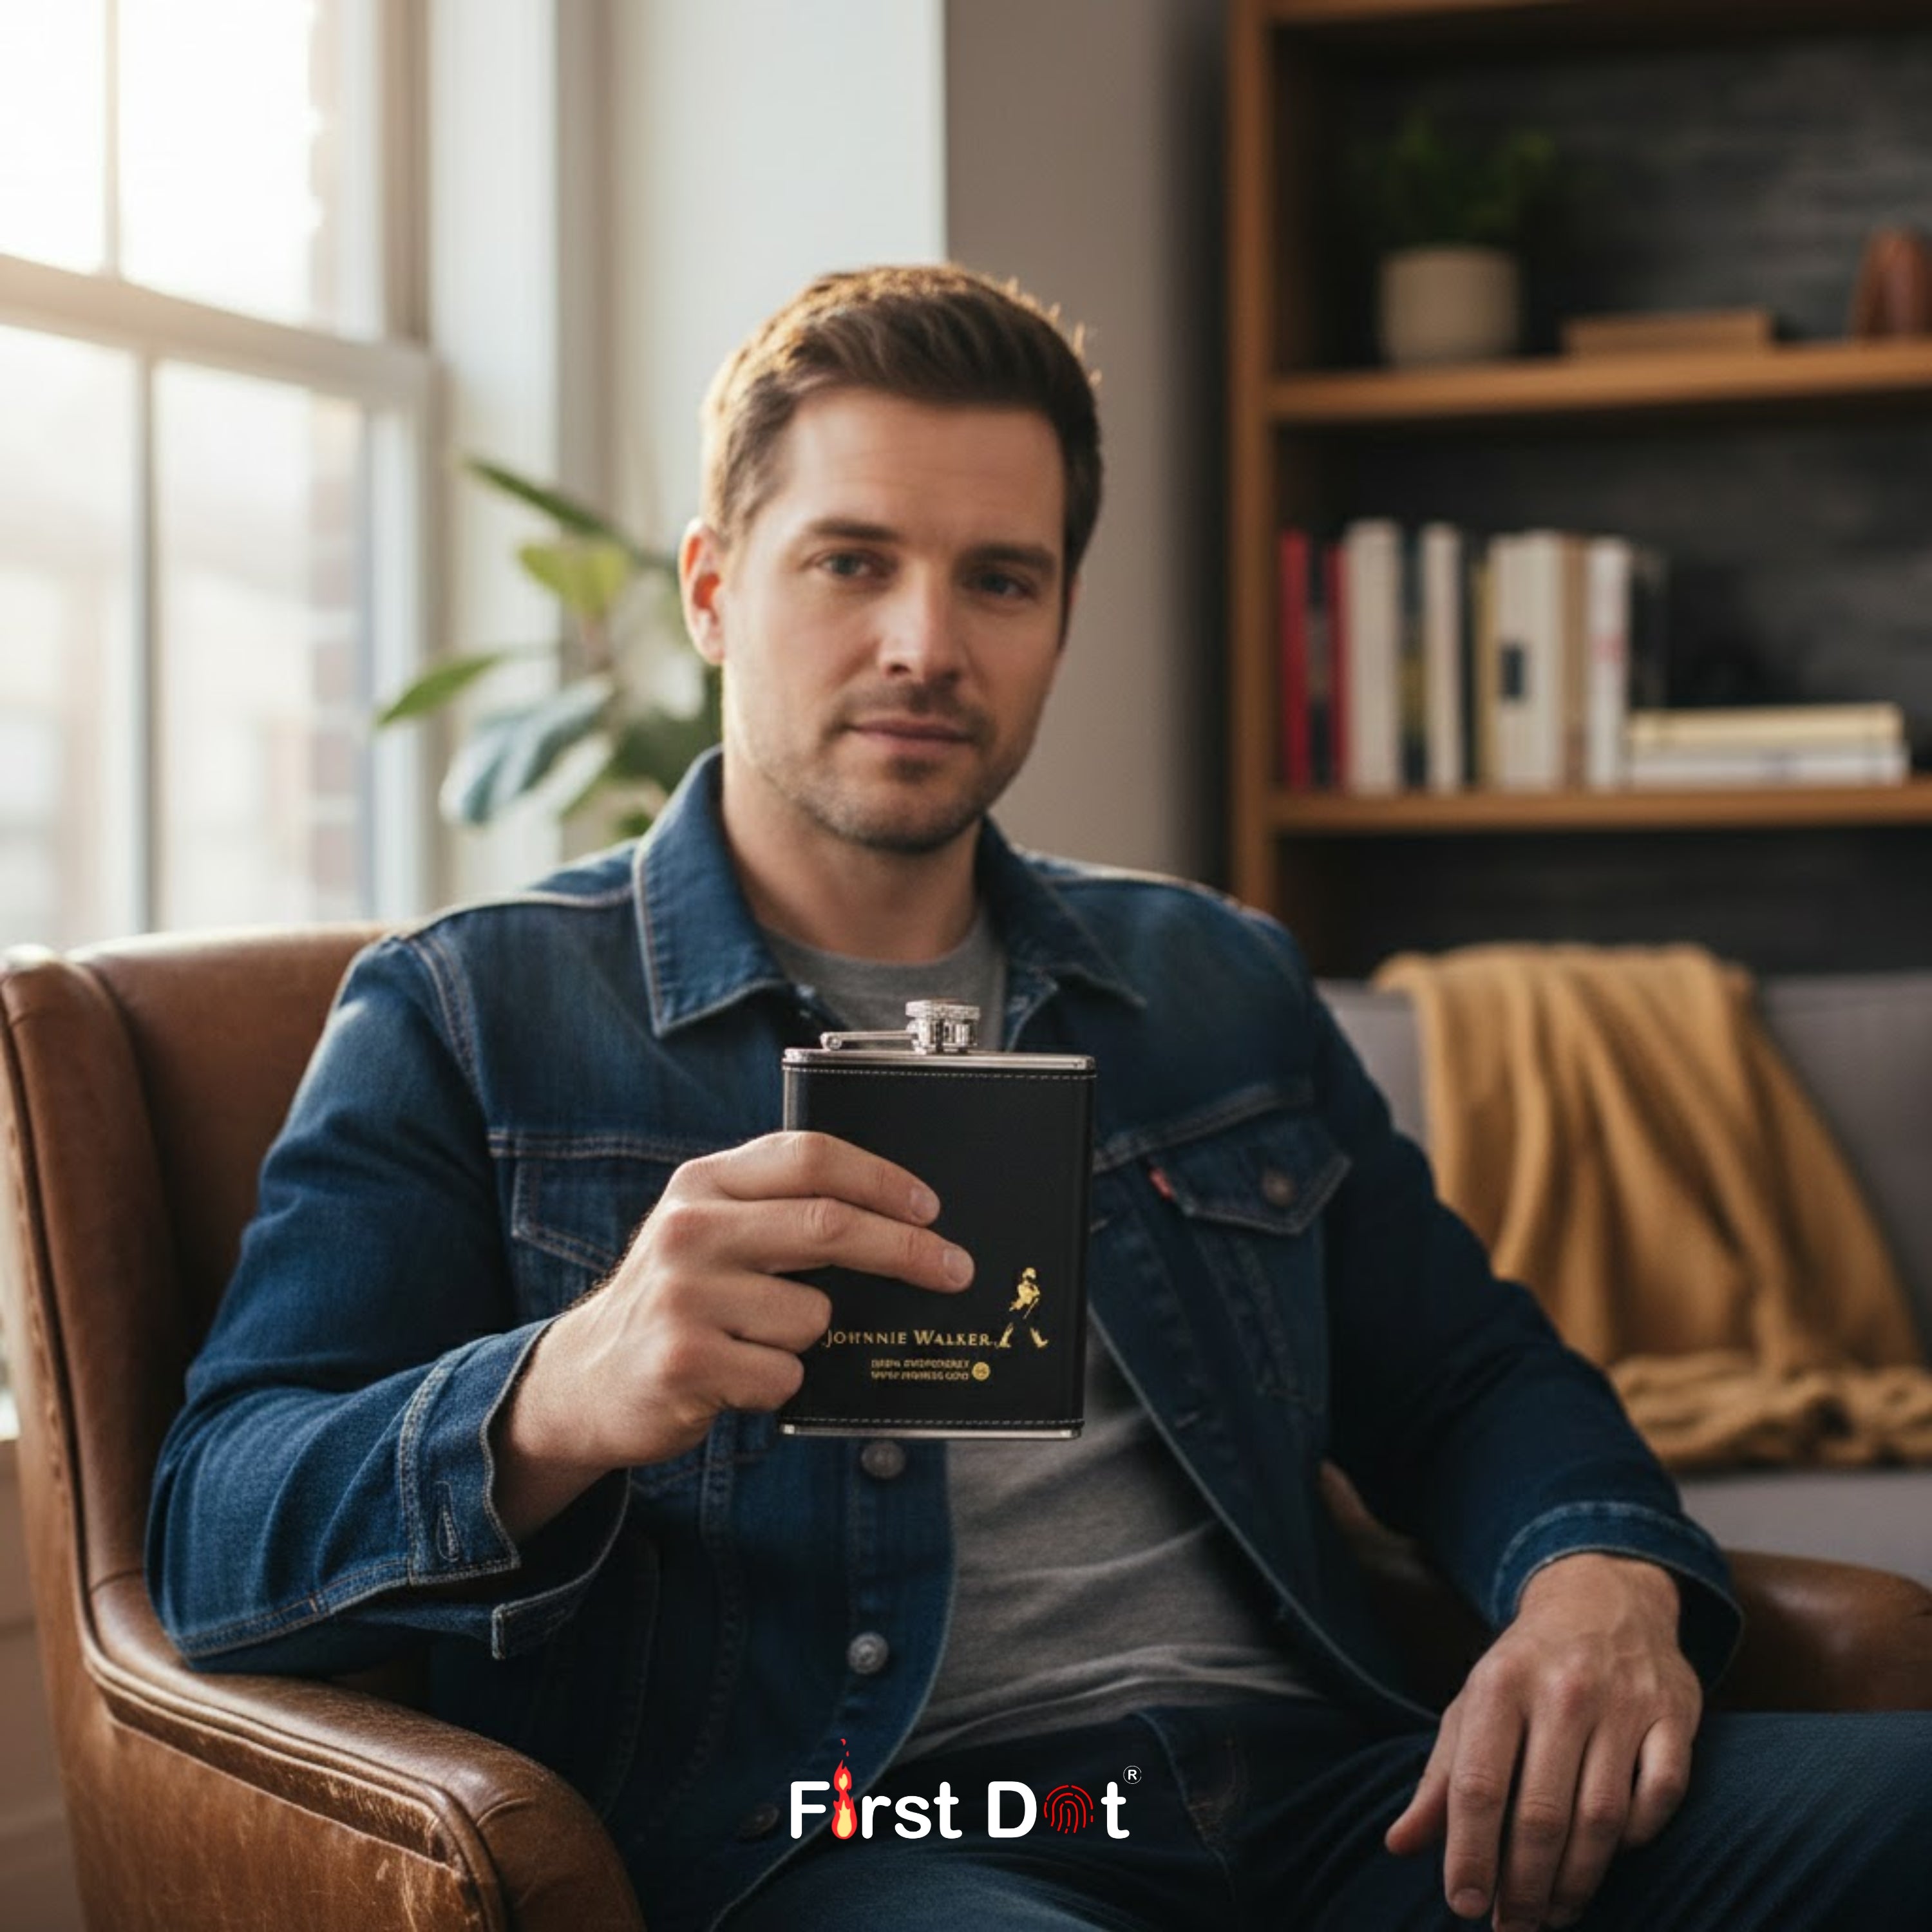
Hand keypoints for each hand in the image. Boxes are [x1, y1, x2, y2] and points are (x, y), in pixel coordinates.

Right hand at [492, 1131, 971, 1534]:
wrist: (585, 1380)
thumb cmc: (676, 1301)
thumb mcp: (708, 1231)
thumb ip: (777, 1210)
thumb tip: (897, 1221)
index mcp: (702, 1184)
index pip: (808, 1157)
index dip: (880, 1179)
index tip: (929, 1207)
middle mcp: (689, 1229)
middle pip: (828, 1224)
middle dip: (906, 1250)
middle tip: (954, 1269)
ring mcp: (683, 1295)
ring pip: (812, 1315)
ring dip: (811, 1340)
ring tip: (758, 1342)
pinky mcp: (683, 1361)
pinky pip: (783, 1375)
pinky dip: (779, 1385)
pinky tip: (737, 1378)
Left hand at [1384, 1552, 1700, 1930]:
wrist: (1604, 1597)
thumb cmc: (1526, 1666)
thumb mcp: (1472, 1704)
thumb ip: (1439, 1777)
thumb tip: (1400, 1844)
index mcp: (1498, 1683)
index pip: (1478, 1784)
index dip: (1469, 1853)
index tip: (1464, 1905)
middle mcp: (1560, 1690)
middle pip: (1541, 1812)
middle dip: (1524, 1884)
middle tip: (1514, 1926)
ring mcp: (1623, 1702)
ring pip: (1601, 1816)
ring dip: (1577, 1879)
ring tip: (1555, 1913)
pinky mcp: (1675, 1715)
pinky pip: (1661, 1795)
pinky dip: (1638, 1835)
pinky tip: (1614, 1856)